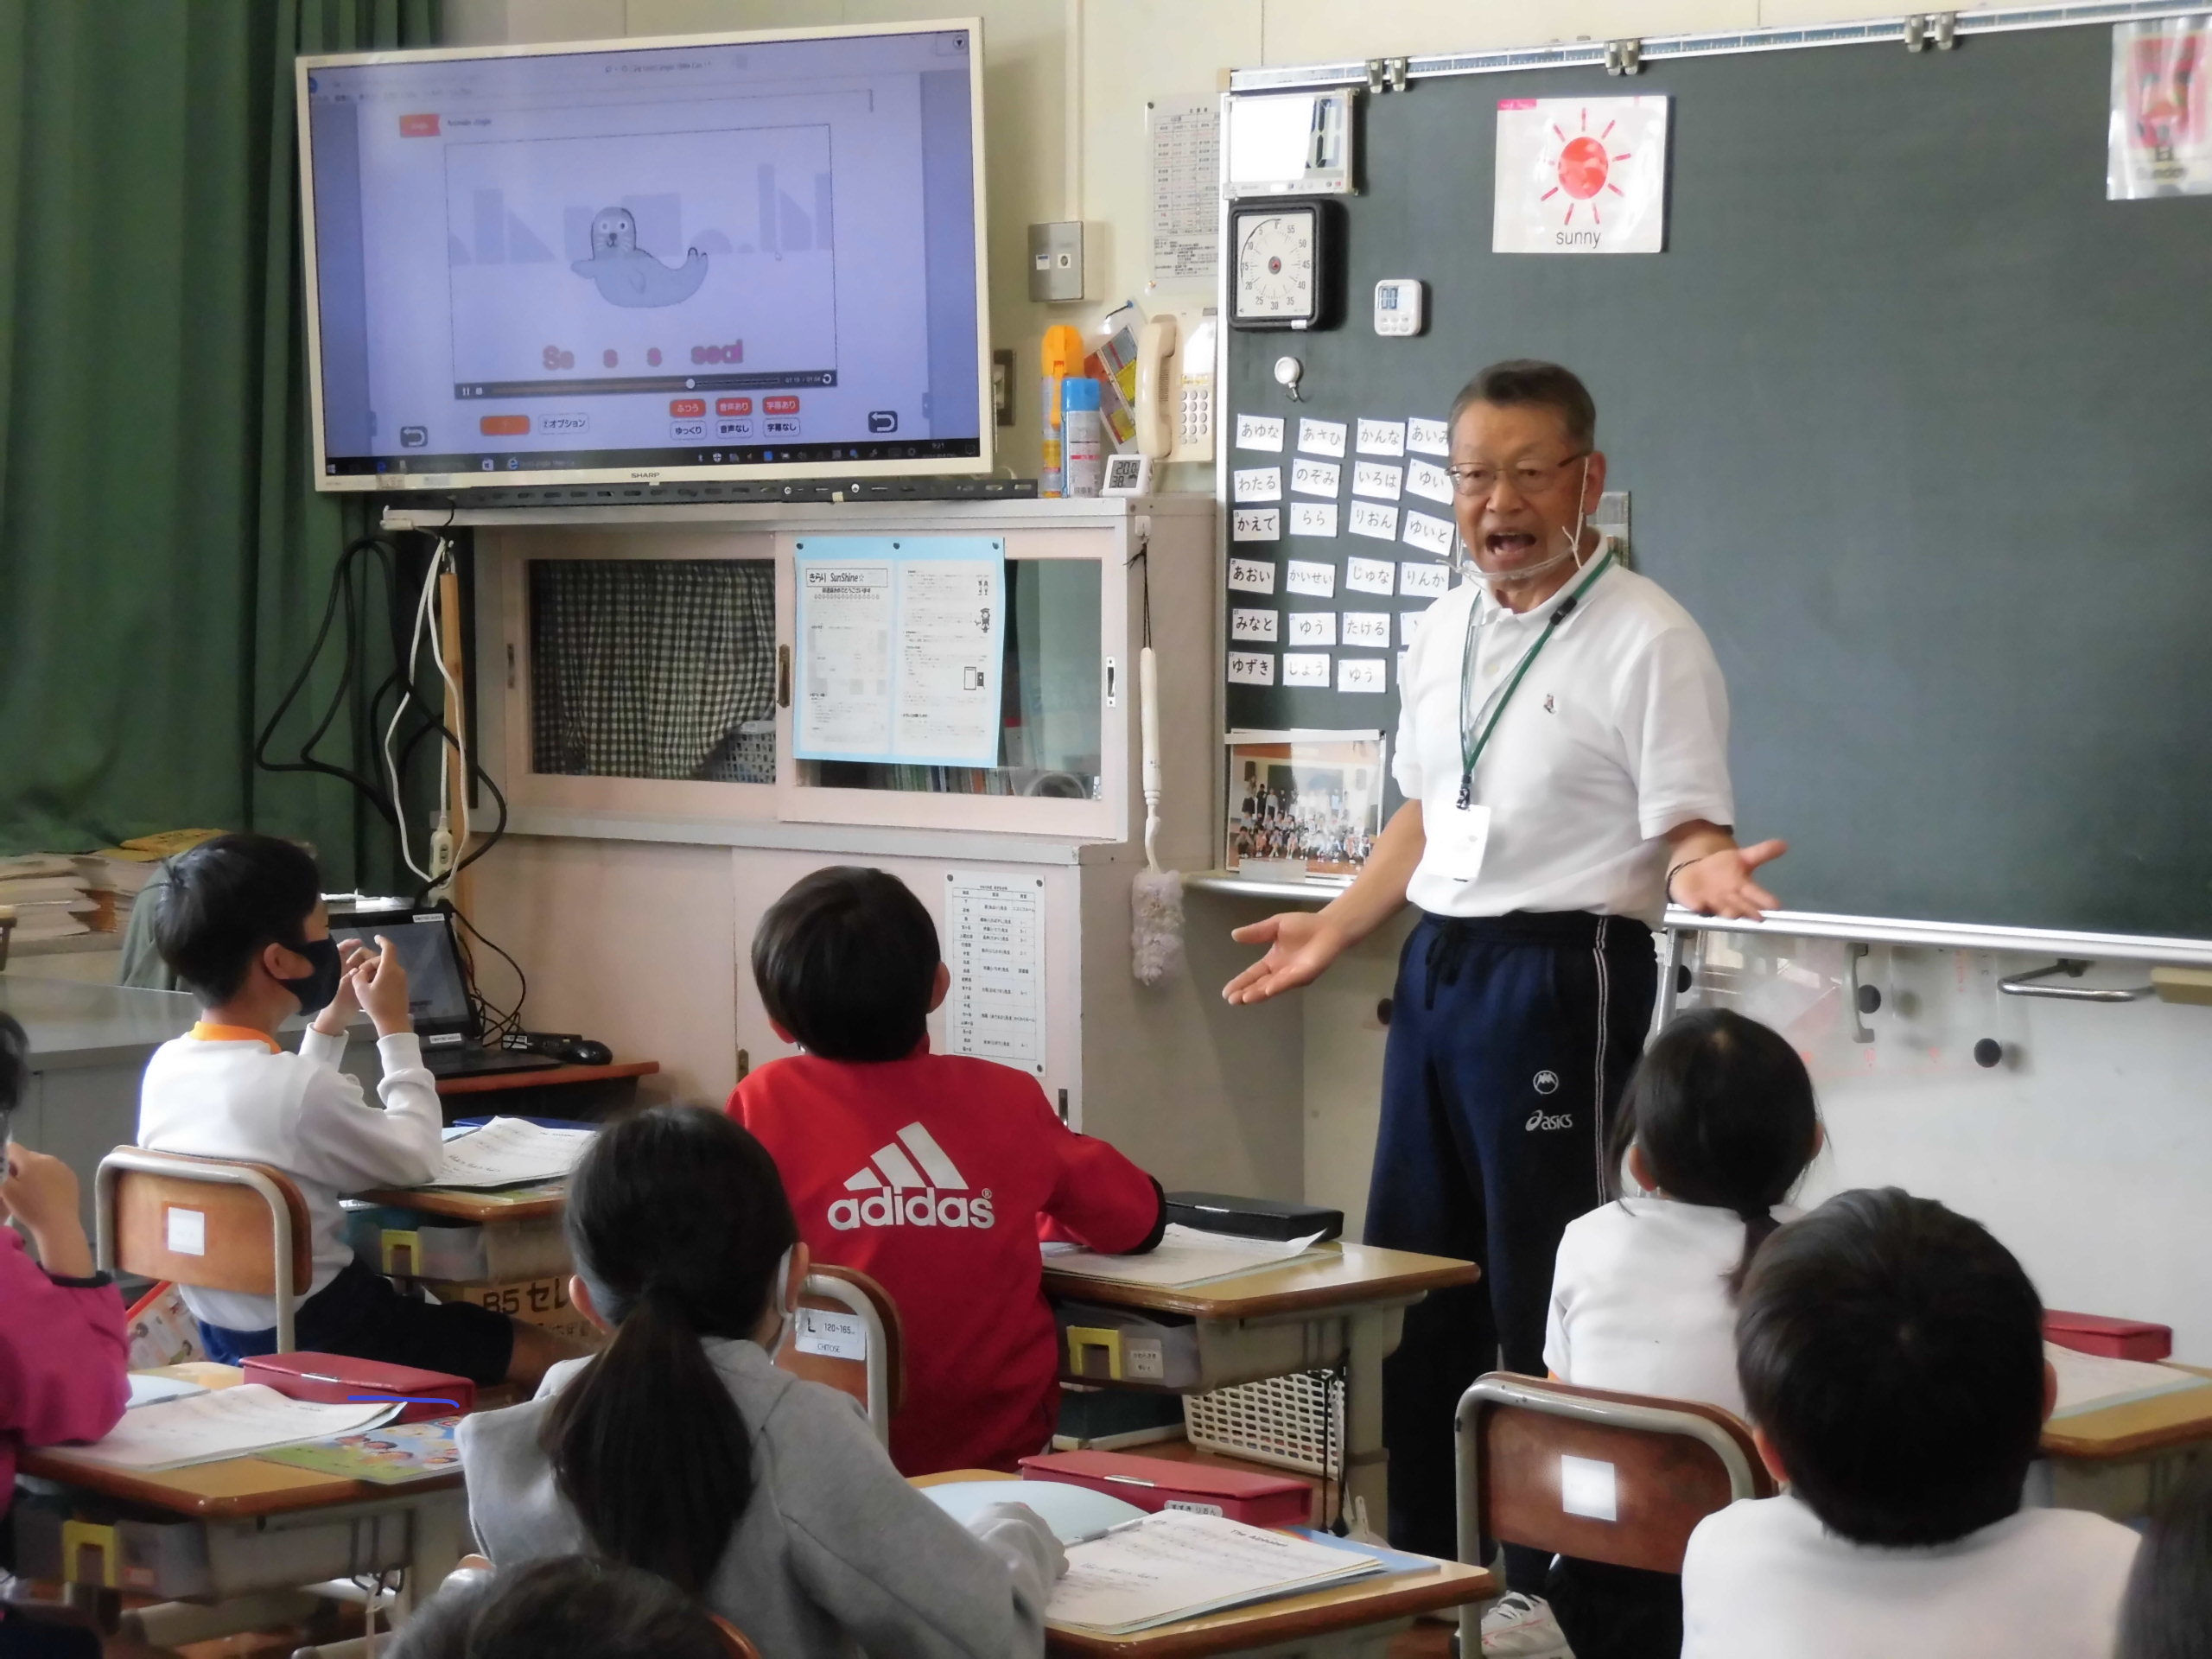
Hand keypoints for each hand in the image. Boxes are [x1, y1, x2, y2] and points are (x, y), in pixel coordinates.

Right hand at [1, 1145, 94, 1278]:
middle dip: (20, 1168)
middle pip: (28, 1156)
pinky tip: (46, 1195)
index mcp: (31, 1160)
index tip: (6, 1175)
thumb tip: (4, 1163)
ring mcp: (63, 1167)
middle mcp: (49, 1158)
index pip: (13, 1148)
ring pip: (42, 1164)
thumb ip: (2, 1172)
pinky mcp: (72, 1177)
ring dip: (35, 1173)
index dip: (5, 1160)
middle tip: (18, 1187)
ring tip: (33, 1193)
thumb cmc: (29, 1207)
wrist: (57, 1223)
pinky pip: (55, 1172)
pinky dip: (48, 1179)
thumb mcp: (6, 1190)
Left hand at [311, 938, 375, 1033]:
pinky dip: (375, 973)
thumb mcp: (341, 988)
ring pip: (367, 964)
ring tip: (378, 971)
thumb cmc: (336, 1001)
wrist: (337, 1017)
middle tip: (372, 964)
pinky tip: (380, 976)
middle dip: (366, 956)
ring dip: (373, 965)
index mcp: (338, 966)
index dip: (349, 943)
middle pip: (359, 955)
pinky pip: (371, 973)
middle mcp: (347, 968)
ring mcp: (355, 976)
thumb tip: (359, 969)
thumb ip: (349, 977)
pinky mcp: (362, 983)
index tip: (359, 942)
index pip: (342, 949)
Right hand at [350, 935, 413, 1036]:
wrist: (393, 1021)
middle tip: (359, 976)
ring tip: (364, 984)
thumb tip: (360, 972)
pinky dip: (381, 977)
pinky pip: (391, 976)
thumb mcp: (361, 989)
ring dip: (375, 972)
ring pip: (386, 969)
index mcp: (389, 968)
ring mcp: (402, 980)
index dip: (382, 940)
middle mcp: (398, 971)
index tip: (376, 937)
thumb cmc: (376, 1005)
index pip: (388, 948)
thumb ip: (358, 976)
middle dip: (370, 964)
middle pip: (383, 960)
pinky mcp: (403, 987)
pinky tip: (372, 989)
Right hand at [1222, 911, 1348, 1004]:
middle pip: (1259, 985)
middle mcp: (1281, 973)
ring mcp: (1293, 976)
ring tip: (1244, 998)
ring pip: (1272, 987)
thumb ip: (1256, 932)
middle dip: (1245, 993)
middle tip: (1232, 1000)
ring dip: (1258, 993)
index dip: (1240, 983)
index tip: (1226, 992)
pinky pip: (1289, 981)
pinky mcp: (1306, 974)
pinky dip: (1277, 986)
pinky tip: (1266, 989)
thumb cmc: (1304, 926)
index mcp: (1273, 962)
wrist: (1329, 926)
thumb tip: (1234, 934)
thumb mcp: (1275, 926)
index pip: (1253, 975)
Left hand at [1670, 839, 1787, 919]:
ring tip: (1733, 913)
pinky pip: (1698, 907)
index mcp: (1744, 888)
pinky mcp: (1696, 904)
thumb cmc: (1723, 870)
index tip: (1776, 905)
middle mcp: (1731, 900)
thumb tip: (1784, 843)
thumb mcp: (1742, 858)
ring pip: (1723, 910)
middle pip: (1743, 907)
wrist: (1695, 874)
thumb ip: (1762, 852)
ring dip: (1728, 911)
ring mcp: (1713, 903)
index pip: (1758, 895)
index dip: (1766, 900)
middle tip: (1758, 917)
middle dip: (1749, 911)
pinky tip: (1699, 906)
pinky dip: (1699, 907)